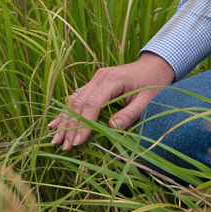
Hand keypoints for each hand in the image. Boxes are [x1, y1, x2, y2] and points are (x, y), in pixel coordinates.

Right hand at [51, 52, 175, 149]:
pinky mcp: (94, 84)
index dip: (83, 124)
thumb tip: (112, 128)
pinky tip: (56, 123)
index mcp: (112, 80)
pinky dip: (66, 112)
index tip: (77, 142)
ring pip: (74, 101)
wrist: (154, 65)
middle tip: (63, 146)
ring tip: (55, 139)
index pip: (92, 104)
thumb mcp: (147, 100)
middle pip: (79, 104)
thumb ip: (130, 114)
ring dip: (64, 120)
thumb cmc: (154, 83)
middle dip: (70, 126)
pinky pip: (77, 98)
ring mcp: (95, 79)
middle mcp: (99, 78)